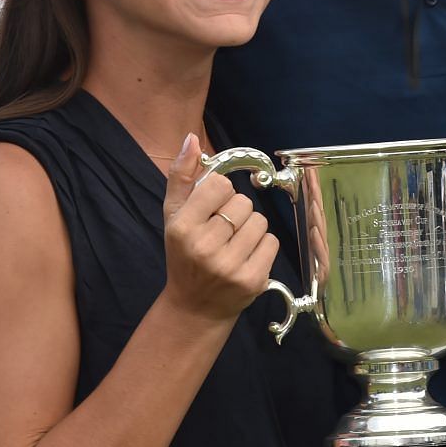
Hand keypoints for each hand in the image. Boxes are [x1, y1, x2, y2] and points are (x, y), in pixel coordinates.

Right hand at [161, 134, 278, 321]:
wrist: (194, 308)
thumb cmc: (184, 255)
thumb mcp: (173, 216)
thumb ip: (182, 176)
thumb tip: (192, 139)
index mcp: (182, 227)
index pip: (219, 185)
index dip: (219, 194)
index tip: (210, 210)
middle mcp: (204, 247)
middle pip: (243, 202)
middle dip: (236, 212)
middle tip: (221, 232)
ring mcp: (230, 266)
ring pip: (260, 221)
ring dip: (251, 229)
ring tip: (233, 244)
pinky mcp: (252, 280)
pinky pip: (272, 242)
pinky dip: (263, 246)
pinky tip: (245, 257)